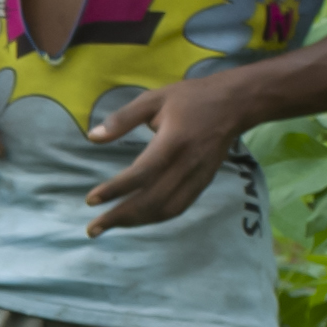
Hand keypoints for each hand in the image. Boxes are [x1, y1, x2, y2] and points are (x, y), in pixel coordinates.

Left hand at [84, 76, 249, 234]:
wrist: (236, 104)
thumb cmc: (192, 98)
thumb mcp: (153, 99)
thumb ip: (122, 118)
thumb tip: (92, 137)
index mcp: (174, 142)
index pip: (142, 173)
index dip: (116, 190)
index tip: (91, 200)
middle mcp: (187, 164)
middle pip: (153, 200)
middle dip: (121, 217)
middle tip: (93, 228)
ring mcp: (199, 177)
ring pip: (167, 209)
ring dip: (137, 222)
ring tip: (110, 226)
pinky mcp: (204, 182)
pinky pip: (179, 207)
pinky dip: (156, 217)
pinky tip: (137, 220)